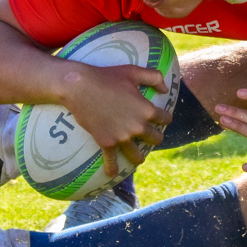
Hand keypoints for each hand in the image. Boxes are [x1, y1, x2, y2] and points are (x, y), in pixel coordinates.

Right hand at [56, 63, 171, 175]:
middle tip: (150, 135)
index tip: (161, 118)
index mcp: (147, 110)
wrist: (80, 87)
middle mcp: (137, 126)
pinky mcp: (106, 142)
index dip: (164, 117)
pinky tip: (112, 174)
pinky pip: (111, 160)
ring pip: (137, 155)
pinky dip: (112, 168)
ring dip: (139, 156)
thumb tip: (166, 89)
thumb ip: (154, 77)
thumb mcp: (134, 72)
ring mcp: (122, 137)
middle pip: (155, 139)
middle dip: (155, 136)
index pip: (165, 119)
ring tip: (138, 156)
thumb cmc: (107, 76)